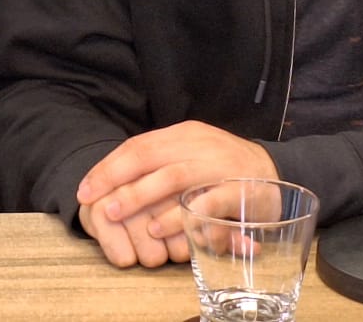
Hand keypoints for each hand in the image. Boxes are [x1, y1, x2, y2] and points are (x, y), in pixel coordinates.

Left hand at [75, 121, 276, 265]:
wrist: (277, 173)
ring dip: (142, 197)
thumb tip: (112, 184)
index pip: (138, 146)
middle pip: (150, 157)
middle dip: (117, 180)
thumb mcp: (191, 155)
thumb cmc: (224, 170)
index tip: (85, 189)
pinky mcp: (238, 190)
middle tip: (95, 203)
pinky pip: (205, 202)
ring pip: (174, 177)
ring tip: (117, 214)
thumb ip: (161, 164)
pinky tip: (159, 228)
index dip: (108, 167)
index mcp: (184, 134)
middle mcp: (199, 144)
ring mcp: (219, 166)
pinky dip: (180, 215)